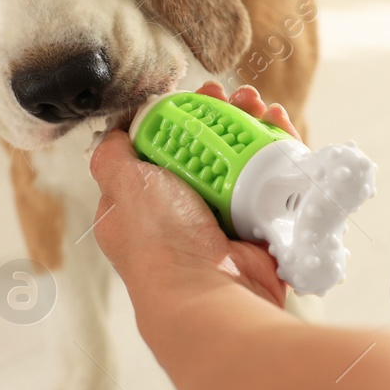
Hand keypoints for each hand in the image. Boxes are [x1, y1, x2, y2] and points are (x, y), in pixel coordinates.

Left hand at [89, 83, 297, 308]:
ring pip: (242, 161)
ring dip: (252, 126)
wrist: (210, 293)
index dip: (178, 118)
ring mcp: (224, 221)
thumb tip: (114, 131)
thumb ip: (111, 156)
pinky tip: (279, 125)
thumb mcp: (121, 186)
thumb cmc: (159, 242)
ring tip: (259, 106)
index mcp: (144, 206)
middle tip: (232, 96)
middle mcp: (183, 214)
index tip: (193, 96)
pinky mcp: (259, 227)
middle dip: (221, 116)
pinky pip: (272, 180)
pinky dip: (279, 150)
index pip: (161, 149)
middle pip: (206, 149)